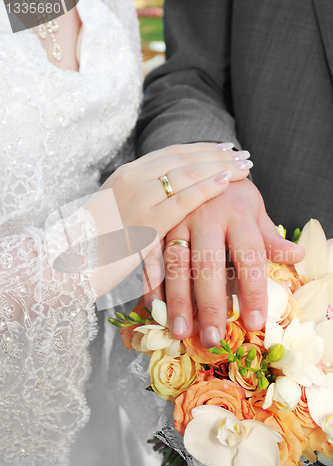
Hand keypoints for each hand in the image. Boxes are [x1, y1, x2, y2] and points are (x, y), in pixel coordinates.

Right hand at [84, 142, 251, 295]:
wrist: (69, 261)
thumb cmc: (95, 241)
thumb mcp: (117, 211)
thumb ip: (141, 200)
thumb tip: (165, 196)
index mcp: (126, 174)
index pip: (171, 153)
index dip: (201, 149)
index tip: (223, 148)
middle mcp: (132, 179)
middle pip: (183, 158)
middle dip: (216, 154)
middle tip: (242, 154)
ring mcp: (138, 198)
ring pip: (186, 174)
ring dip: (219, 167)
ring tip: (244, 165)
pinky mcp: (145, 222)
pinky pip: (183, 200)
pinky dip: (207, 188)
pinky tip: (226, 181)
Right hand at [145, 179, 304, 347]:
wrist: (197, 163)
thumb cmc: (230, 193)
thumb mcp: (254, 207)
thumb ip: (269, 235)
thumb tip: (296, 256)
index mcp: (236, 213)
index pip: (249, 255)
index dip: (253, 290)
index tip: (255, 322)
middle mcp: (205, 216)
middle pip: (208, 264)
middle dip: (210, 303)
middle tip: (212, 338)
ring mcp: (176, 220)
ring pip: (175, 264)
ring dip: (177, 299)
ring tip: (180, 331)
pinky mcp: (156, 224)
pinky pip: (151, 256)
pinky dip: (151, 283)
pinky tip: (154, 308)